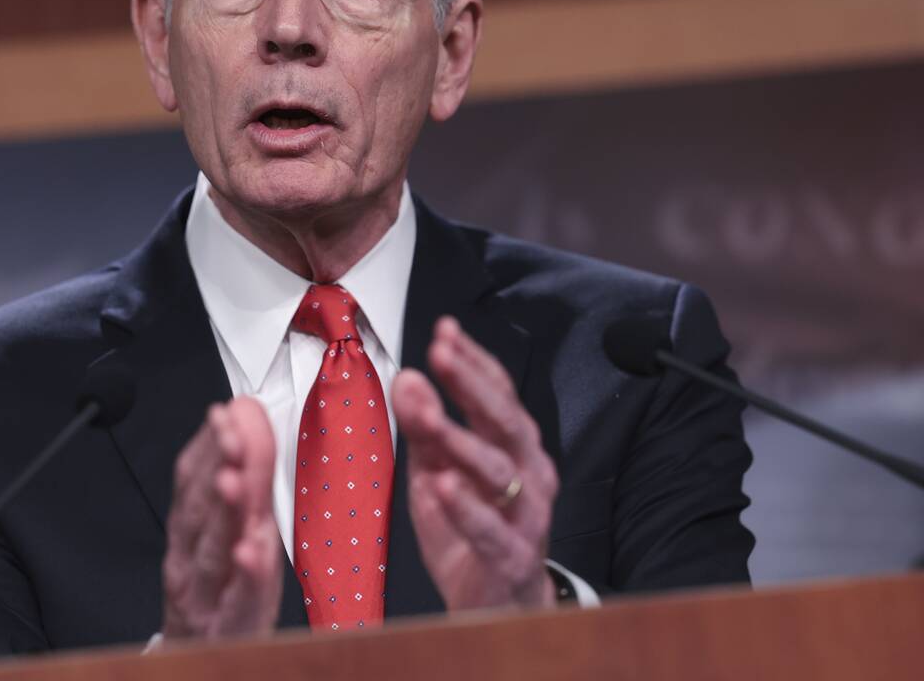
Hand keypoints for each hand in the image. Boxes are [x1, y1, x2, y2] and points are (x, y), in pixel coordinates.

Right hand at [161, 397, 282, 639]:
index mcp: (192, 531)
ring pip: (214, 547)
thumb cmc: (217, 593)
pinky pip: (238, 599)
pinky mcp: (228, 626)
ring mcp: (206, 594)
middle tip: (233, 430)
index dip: (210, 443)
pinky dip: (244, 575)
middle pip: (203, 506)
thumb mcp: (225, 533)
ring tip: (235, 479)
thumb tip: (241, 417)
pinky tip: (250, 553)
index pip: (195, 479)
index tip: (228, 411)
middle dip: (218, 463)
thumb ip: (234, 480)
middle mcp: (192, 559)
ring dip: (225, 510)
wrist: (203, 659)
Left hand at [392, 317, 558, 611]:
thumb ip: (424, 428)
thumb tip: (408, 376)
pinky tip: (443, 485)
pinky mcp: (513, 557)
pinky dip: (468, 507)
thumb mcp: (436, 471)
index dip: (473, 361)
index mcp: (513, 446)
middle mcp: (530, 473)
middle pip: (505, 420)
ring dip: (462, 440)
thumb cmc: (468, 531)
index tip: (444, 329)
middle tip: (442, 353)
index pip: (498, 393)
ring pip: (500, 470)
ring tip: (429, 417)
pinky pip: (492, 529)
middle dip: (472, 384)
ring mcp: (527, 515)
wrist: (495, 608)